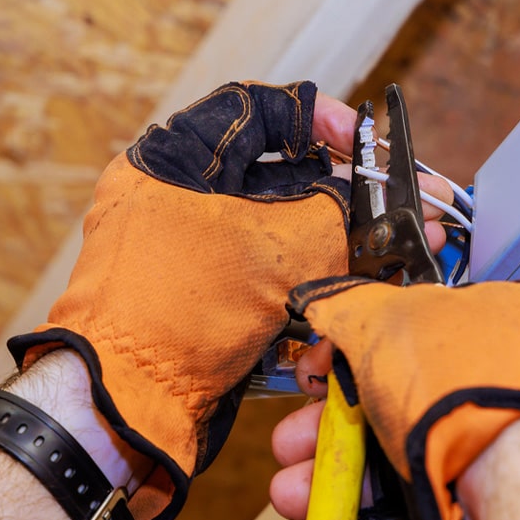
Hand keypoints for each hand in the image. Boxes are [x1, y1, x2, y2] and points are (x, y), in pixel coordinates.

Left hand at [6, 81, 451, 519]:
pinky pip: (271, 274)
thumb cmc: (173, 314)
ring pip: (280, 231)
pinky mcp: (211, 296)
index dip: (317, 118)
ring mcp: (194, 250)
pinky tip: (358, 284)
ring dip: (337, 242)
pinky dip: (311, 279)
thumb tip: (369, 202)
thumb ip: (332, 214)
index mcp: (172, 159)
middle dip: (343, 192)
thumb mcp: (271, 251)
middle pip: (277, 175)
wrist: (124, 410)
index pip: (255, 109)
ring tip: (394, 248)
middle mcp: (179, 198)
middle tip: (395, 202)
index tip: (360, 140)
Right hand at [282, 279, 519, 519]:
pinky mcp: (471, 515)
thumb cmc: (461, 387)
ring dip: (325, 488)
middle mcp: (483, 393)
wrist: (516, 480)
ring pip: (386, 470)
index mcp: (480, 329)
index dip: (342, 359)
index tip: (311, 379)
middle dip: (321, 434)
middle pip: (382, 411)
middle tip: (289, 446)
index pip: (396, 339)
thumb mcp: (386, 320)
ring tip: (289, 499)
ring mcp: (479, 456)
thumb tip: (323, 302)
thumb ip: (348, 308)